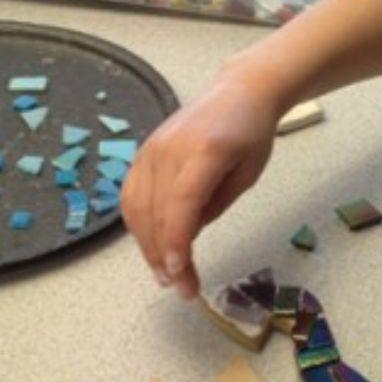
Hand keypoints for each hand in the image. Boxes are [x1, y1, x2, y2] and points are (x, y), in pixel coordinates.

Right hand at [120, 72, 282, 298]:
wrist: (238, 92)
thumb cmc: (251, 134)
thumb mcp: (247, 174)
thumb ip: (214, 205)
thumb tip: (185, 238)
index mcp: (204, 151)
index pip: (182, 202)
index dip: (176, 239)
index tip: (179, 272)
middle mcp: (170, 149)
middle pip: (156, 211)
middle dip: (165, 256)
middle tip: (182, 288)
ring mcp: (150, 150)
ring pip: (137, 208)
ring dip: (147, 246)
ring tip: (165, 275)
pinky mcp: (142, 153)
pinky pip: (130, 196)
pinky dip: (137, 225)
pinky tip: (150, 246)